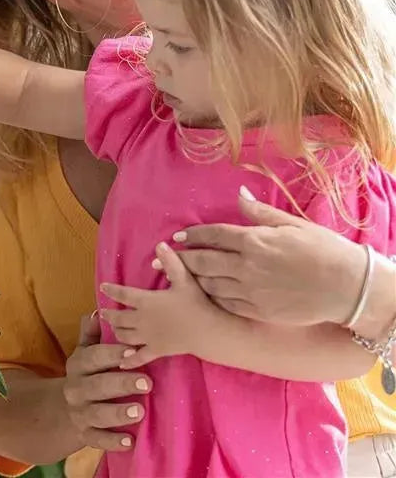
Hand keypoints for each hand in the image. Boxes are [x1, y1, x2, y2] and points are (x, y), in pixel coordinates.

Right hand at [62, 312, 152, 450]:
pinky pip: (98, 440)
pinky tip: (130, 441)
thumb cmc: (87, 373)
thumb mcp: (86, 351)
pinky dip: (113, 441)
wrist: (66, 407)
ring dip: (118, 413)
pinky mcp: (86, 435)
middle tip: (147, 382)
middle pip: (97, 386)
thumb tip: (98, 312)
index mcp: (77, 364)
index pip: (94, 357)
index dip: (113, 354)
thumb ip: (92, 333)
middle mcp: (75, 388)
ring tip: (140, 411)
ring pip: (97, 414)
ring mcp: (79, 413)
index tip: (134, 351)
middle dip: (121, 383)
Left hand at [100, 242, 213, 369]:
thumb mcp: (184, 279)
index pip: (124, 294)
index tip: (102, 287)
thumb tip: (160, 244)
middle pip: (120, 318)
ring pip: (126, 336)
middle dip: (110, 315)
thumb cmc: (195, 303)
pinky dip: (129, 359)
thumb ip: (171, 261)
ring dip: (117, 332)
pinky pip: (140, 356)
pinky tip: (122, 362)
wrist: (207, 331)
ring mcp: (149, 337)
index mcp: (147, 301)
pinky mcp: (157, 350)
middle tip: (102, 313)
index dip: (112, 290)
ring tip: (113, 329)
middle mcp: (143, 319)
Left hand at [174, 187, 366, 325]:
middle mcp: (248, 265)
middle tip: (157, 262)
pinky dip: (211, 298)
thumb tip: (239, 194)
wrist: (347, 288)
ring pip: (211, 284)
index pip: (214, 235)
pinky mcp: (259, 310)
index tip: (175, 238)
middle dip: (179, 260)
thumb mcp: (292, 224)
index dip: (192, 236)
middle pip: (205, 261)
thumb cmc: (323, 250)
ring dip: (191, 280)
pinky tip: (202, 295)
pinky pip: (227, 304)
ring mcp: (252, 290)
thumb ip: (260, 212)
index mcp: (255, 240)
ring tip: (174, 278)